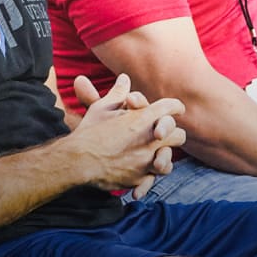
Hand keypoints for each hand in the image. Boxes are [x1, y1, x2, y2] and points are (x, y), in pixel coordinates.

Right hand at [72, 74, 185, 193]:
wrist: (78, 160)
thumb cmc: (90, 131)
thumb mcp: (102, 108)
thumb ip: (118, 93)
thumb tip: (124, 78)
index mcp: (143, 118)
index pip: (171, 107)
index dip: (176, 107)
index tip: (177, 109)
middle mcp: (150, 139)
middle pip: (178, 134)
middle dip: (171, 133)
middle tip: (162, 134)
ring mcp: (147, 160)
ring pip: (170, 159)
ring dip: (164, 155)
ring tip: (155, 154)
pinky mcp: (141, 177)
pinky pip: (155, 177)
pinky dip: (150, 174)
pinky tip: (143, 170)